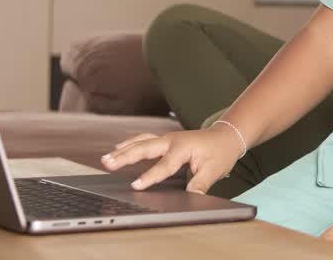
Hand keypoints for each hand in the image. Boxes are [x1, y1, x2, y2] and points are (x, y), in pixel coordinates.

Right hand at [100, 125, 243, 193]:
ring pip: (141, 141)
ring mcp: (167, 138)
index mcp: (183, 148)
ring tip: (106, 158)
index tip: (136, 186)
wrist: (225, 136)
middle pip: (145, 147)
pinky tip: (118, 147)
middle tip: (107, 163)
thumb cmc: (220, 153)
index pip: (164, 165)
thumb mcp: (214, 170)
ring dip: (123, 149)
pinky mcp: (165, 139)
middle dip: (125, 156)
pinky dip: (130, 143)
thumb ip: (201, 183)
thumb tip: (192, 197)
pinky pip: (144, 139)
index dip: (150, 176)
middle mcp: (172, 140)